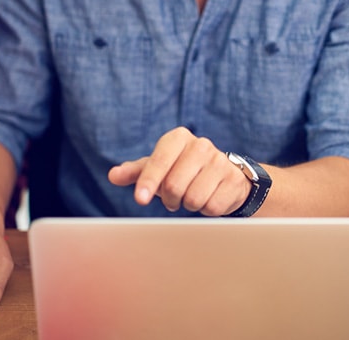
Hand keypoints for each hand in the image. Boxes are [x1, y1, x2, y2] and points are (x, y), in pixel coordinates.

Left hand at [107, 127, 251, 215]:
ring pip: (193, 198)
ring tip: (191, 196)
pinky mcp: (234, 180)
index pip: (159, 161)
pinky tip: (209, 198)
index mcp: (178, 138)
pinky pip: (212, 207)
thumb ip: (136, 172)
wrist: (225, 176)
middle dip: (170, 199)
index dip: (148, 182)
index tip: (140, 199)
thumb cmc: (184, 171)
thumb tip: (114, 175)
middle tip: (172, 199)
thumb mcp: (159, 168)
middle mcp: (201, 145)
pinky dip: (206, 209)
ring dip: (188, 205)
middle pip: (174, 185)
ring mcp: (220, 162)